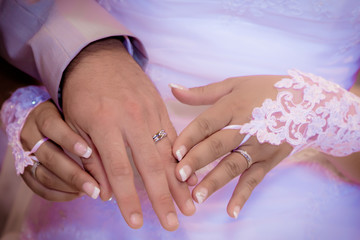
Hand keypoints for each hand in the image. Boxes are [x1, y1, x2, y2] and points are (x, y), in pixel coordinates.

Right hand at [20, 100, 99, 200]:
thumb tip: (114, 150)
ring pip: (44, 175)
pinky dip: (59, 194)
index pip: (52, 126)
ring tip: (91, 191)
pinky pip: (38, 188)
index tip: (89, 152)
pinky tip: (78, 193)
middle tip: (95, 187)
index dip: (69, 140)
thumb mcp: (75, 114)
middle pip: (49, 157)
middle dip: (74, 175)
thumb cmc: (67, 116)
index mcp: (42, 116)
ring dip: (69, 186)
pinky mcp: (24, 170)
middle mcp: (29, 135)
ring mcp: (24, 154)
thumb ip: (87, 128)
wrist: (40, 119)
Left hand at [61, 39, 194, 229]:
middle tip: (174, 223)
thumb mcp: (76, 126)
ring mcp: (150, 112)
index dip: (128, 199)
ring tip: (190, 204)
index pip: (119, 171)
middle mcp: (132, 120)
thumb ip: (93, 160)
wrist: (97, 57)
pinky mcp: (160, 107)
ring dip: (180, 182)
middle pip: (151, 166)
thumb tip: (106, 193)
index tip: (137, 222)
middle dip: (163, 198)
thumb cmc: (82, 93)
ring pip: (168, 153)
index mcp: (106, 125)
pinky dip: (183, 157)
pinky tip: (191, 173)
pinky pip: (174, 135)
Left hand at [170, 76, 292, 217]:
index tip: (173, 153)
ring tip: (197, 197)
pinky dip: (243, 195)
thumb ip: (202, 92)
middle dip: (197, 162)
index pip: (207, 124)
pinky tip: (231, 211)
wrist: (307, 102)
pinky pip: (254, 179)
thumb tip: (172, 88)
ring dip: (215, 181)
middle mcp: (246, 128)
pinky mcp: (269, 160)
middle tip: (178, 176)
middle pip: (218, 146)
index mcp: (233, 107)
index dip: (190, 138)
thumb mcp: (234, 85)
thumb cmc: (263, 90)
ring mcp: (259, 146)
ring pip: (233, 165)